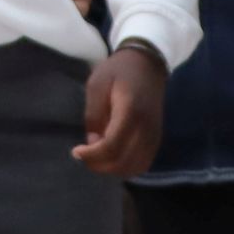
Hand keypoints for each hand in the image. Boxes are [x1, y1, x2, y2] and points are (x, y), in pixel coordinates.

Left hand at [75, 43, 165, 176]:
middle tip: (84, 156)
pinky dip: (126, 167)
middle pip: (123, 161)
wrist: (147, 64)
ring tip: (96, 157)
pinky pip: (143, 163)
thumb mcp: (96, 86)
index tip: (76, 151)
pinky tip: (112, 158)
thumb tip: (92, 142)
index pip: (112, 146)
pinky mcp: (156, 138)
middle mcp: (146, 127)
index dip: (92, 155)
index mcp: (130, 111)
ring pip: (134, 167)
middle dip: (99, 165)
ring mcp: (154, 135)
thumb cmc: (118, 71)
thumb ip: (93, 115)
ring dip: (112, 169)